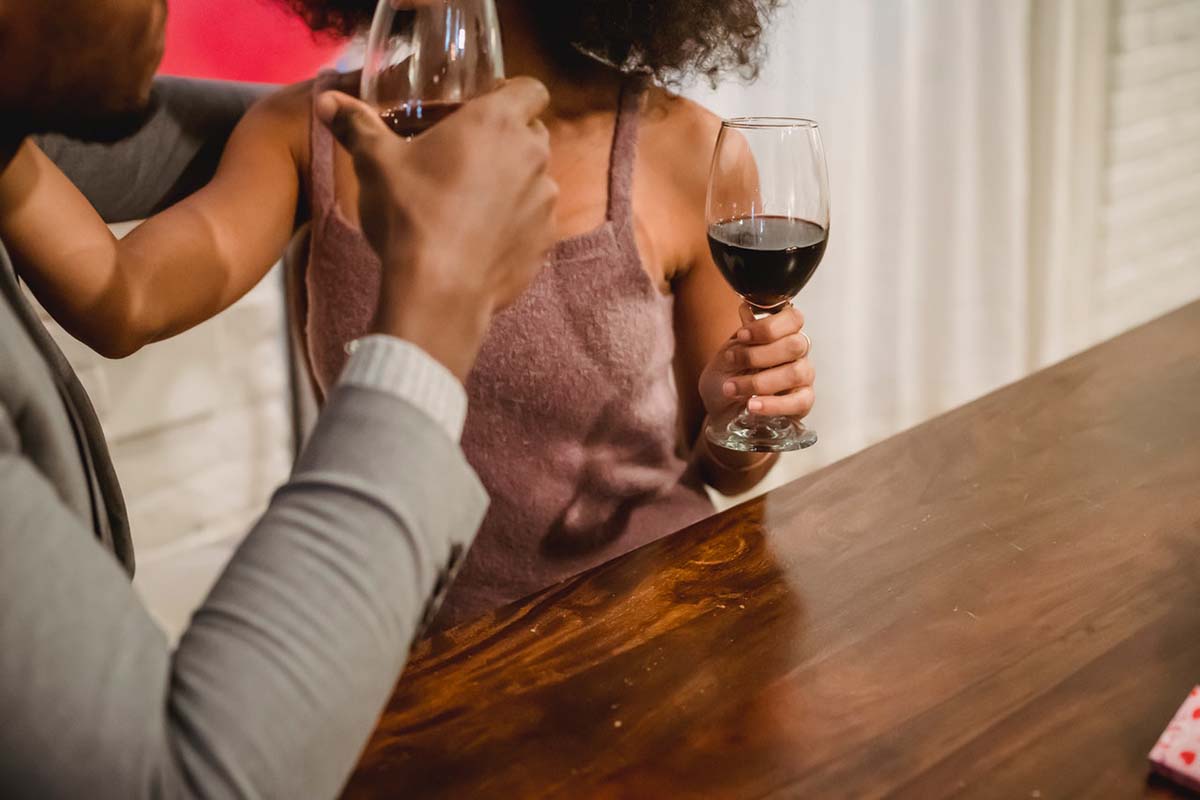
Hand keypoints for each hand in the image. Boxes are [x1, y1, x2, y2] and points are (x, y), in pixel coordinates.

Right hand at [317, 78, 556, 381]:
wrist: (439, 291)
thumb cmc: (411, 214)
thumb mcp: (375, 164)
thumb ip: (356, 126)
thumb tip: (327, 101)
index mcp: (499, 123)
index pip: (531, 89)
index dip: (512, 93)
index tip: (484, 107)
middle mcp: (532, 157)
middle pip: (532, 134)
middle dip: (508, 139)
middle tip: (468, 154)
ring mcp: (544, 203)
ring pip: (535, 180)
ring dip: (512, 183)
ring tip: (472, 201)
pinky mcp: (545, 243)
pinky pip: (534, 223)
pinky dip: (515, 224)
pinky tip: (481, 238)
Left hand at [699, 304, 815, 419]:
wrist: (719, 408)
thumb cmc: (727, 377)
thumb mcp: (727, 355)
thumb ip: (742, 338)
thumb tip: (747, 311)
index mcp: (782, 334)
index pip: (793, 319)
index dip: (768, 327)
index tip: (742, 336)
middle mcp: (797, 353)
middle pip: (795, 345)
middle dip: (759, 354)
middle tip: (732, 361)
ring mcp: (803, 378)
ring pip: (795, 373)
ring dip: (758, 382)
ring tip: (732, 388)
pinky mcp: (803, 403)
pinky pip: (798, 402)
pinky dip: (772, 404)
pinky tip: (752, 405)